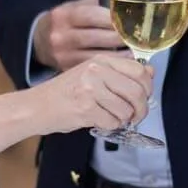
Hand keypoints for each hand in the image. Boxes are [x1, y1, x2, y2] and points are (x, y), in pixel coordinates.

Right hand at [34, 55, 151, 133]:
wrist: (36, 106)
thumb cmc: (66, 93)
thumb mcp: (93, 75)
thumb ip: (121, 72)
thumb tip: (150, 72)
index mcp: (100, 60)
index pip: (139, 71)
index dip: (148, 88)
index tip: (144, 97)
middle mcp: (96, 71)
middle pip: (137, 92)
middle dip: (141, 109)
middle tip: (135, 116)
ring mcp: (90, 89)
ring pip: (126, 110)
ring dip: (123, 120)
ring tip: (110, 117)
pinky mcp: (85, 109)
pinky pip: (112, 122)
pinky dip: (110, 126)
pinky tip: (98, 121)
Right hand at [35, 0, 125, 70]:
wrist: (38, 42)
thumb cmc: (64, 22)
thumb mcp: (72, 7)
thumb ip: (93, 6)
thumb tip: (119, 10)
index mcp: (64, 16)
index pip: (92, 15)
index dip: (113, 19)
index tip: (129, 22)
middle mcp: (61, 36)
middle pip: (97, 37)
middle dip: (119, 38)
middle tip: (136, 39)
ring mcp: (63, 55)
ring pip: (96, 57)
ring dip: (118, 56)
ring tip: (133, 54)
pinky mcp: (66, 70)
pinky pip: (92, 70)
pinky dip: (108, 68)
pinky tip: (121, 67)